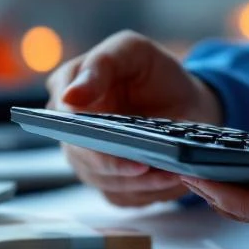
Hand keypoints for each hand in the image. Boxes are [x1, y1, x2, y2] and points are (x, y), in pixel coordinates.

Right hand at [46, 30, 221, 206]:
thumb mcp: (131, 51)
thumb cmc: (153, 72)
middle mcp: (71, 132)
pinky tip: (171, 178)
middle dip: (115, 163)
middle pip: (81, 157)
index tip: (108, 138)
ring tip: (169, 171)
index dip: (82, 132)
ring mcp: (90, 161)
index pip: (63, 119)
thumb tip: (70, 96)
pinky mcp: (113, 184)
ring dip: (137, 181)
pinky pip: (124, 196)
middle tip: (145, 164)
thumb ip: (100, 66)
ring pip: (103, 181)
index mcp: (67, 93)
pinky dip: (148, 191)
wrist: (186, 100)